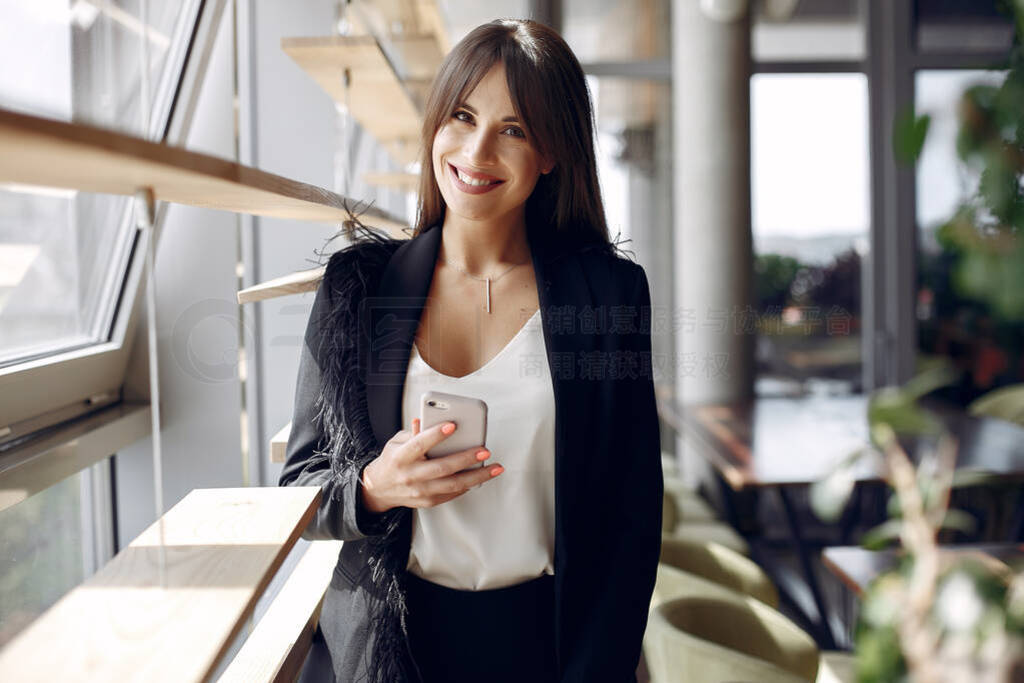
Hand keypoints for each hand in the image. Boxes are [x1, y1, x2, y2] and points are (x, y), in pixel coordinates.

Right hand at [360, 418, 502, 513]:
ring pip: (453, 485)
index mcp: (401, 456)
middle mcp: (411, 475)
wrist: (379, 489)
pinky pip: (452, 494)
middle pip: (442, 468)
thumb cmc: (393, 461)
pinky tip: (480, 477)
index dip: (436, 435)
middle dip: (466, 458)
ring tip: (495, 468)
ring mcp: (420, 491)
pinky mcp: (428, 501)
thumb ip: (413, 432)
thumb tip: (424, 419)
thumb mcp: (396, 442)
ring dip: (477, 476)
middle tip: (484, 450)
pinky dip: (468, 485)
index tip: (452, 425)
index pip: (420, 444)